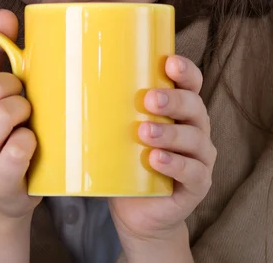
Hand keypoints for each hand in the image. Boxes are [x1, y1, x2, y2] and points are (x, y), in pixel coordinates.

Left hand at [109, 55, 215, 244]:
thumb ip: (112, 107)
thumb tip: (71, 80)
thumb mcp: (121, 129)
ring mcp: (200, 158)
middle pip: (194, 106)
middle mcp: (196, 128)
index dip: (185, 71)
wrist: (137, 210)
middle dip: (173, 100)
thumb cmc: (128, 160)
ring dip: (169, 134)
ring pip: (194, 139)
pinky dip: (175, 165)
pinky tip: (156, 160)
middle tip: (148, 99)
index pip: (191, 83)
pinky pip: (193, 173)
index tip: (168, 62)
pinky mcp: (197, 185)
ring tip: (143, 132)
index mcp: (181, 109)